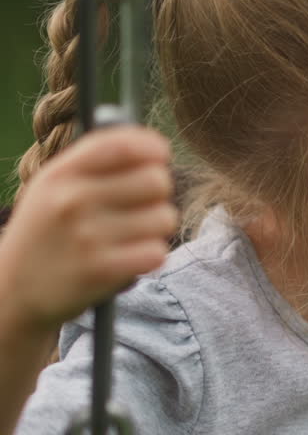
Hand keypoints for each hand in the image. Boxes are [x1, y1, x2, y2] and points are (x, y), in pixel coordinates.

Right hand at [0, 127, 175, 335]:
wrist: (14, 290)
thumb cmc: (48, 231)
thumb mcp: (54, 185)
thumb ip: (98, 160)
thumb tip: (154, 148)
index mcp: (61, 174)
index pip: (123, 145)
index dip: (154, 148)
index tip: (160, 157)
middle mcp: (72, 200)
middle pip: (157, 180)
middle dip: (158, 193)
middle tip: (140, 206)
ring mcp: (87, 237)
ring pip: (164, 217)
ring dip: (156, 228)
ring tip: (130, 235)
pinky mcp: (102, 271)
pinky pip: (157, 252)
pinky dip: (150, 255)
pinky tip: (129, 257)